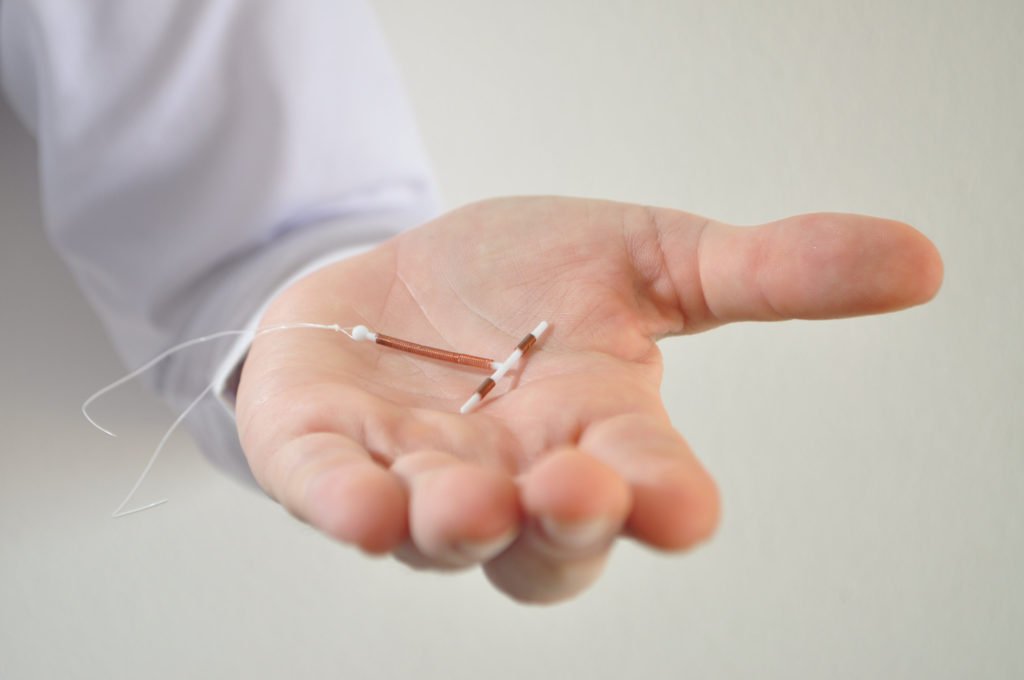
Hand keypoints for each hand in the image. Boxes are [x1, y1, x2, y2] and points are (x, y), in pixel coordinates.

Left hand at [235, 197, 941, 602]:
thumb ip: (765, 272)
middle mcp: (518, 475)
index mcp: (599, 432)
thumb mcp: (647, 255)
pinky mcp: (329, 458)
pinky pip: (338, 497)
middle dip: (571, 522)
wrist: (395, 279)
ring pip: (446, 533)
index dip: (664, 498)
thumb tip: (918, 260)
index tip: (683, 504)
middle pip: (552, 540)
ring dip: (460, 523)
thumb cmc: (519, 283)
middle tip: (584, 488)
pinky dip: (350, 505)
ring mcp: (420, 475)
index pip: (648, 485)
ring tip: (471, 500)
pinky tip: (363, 504)